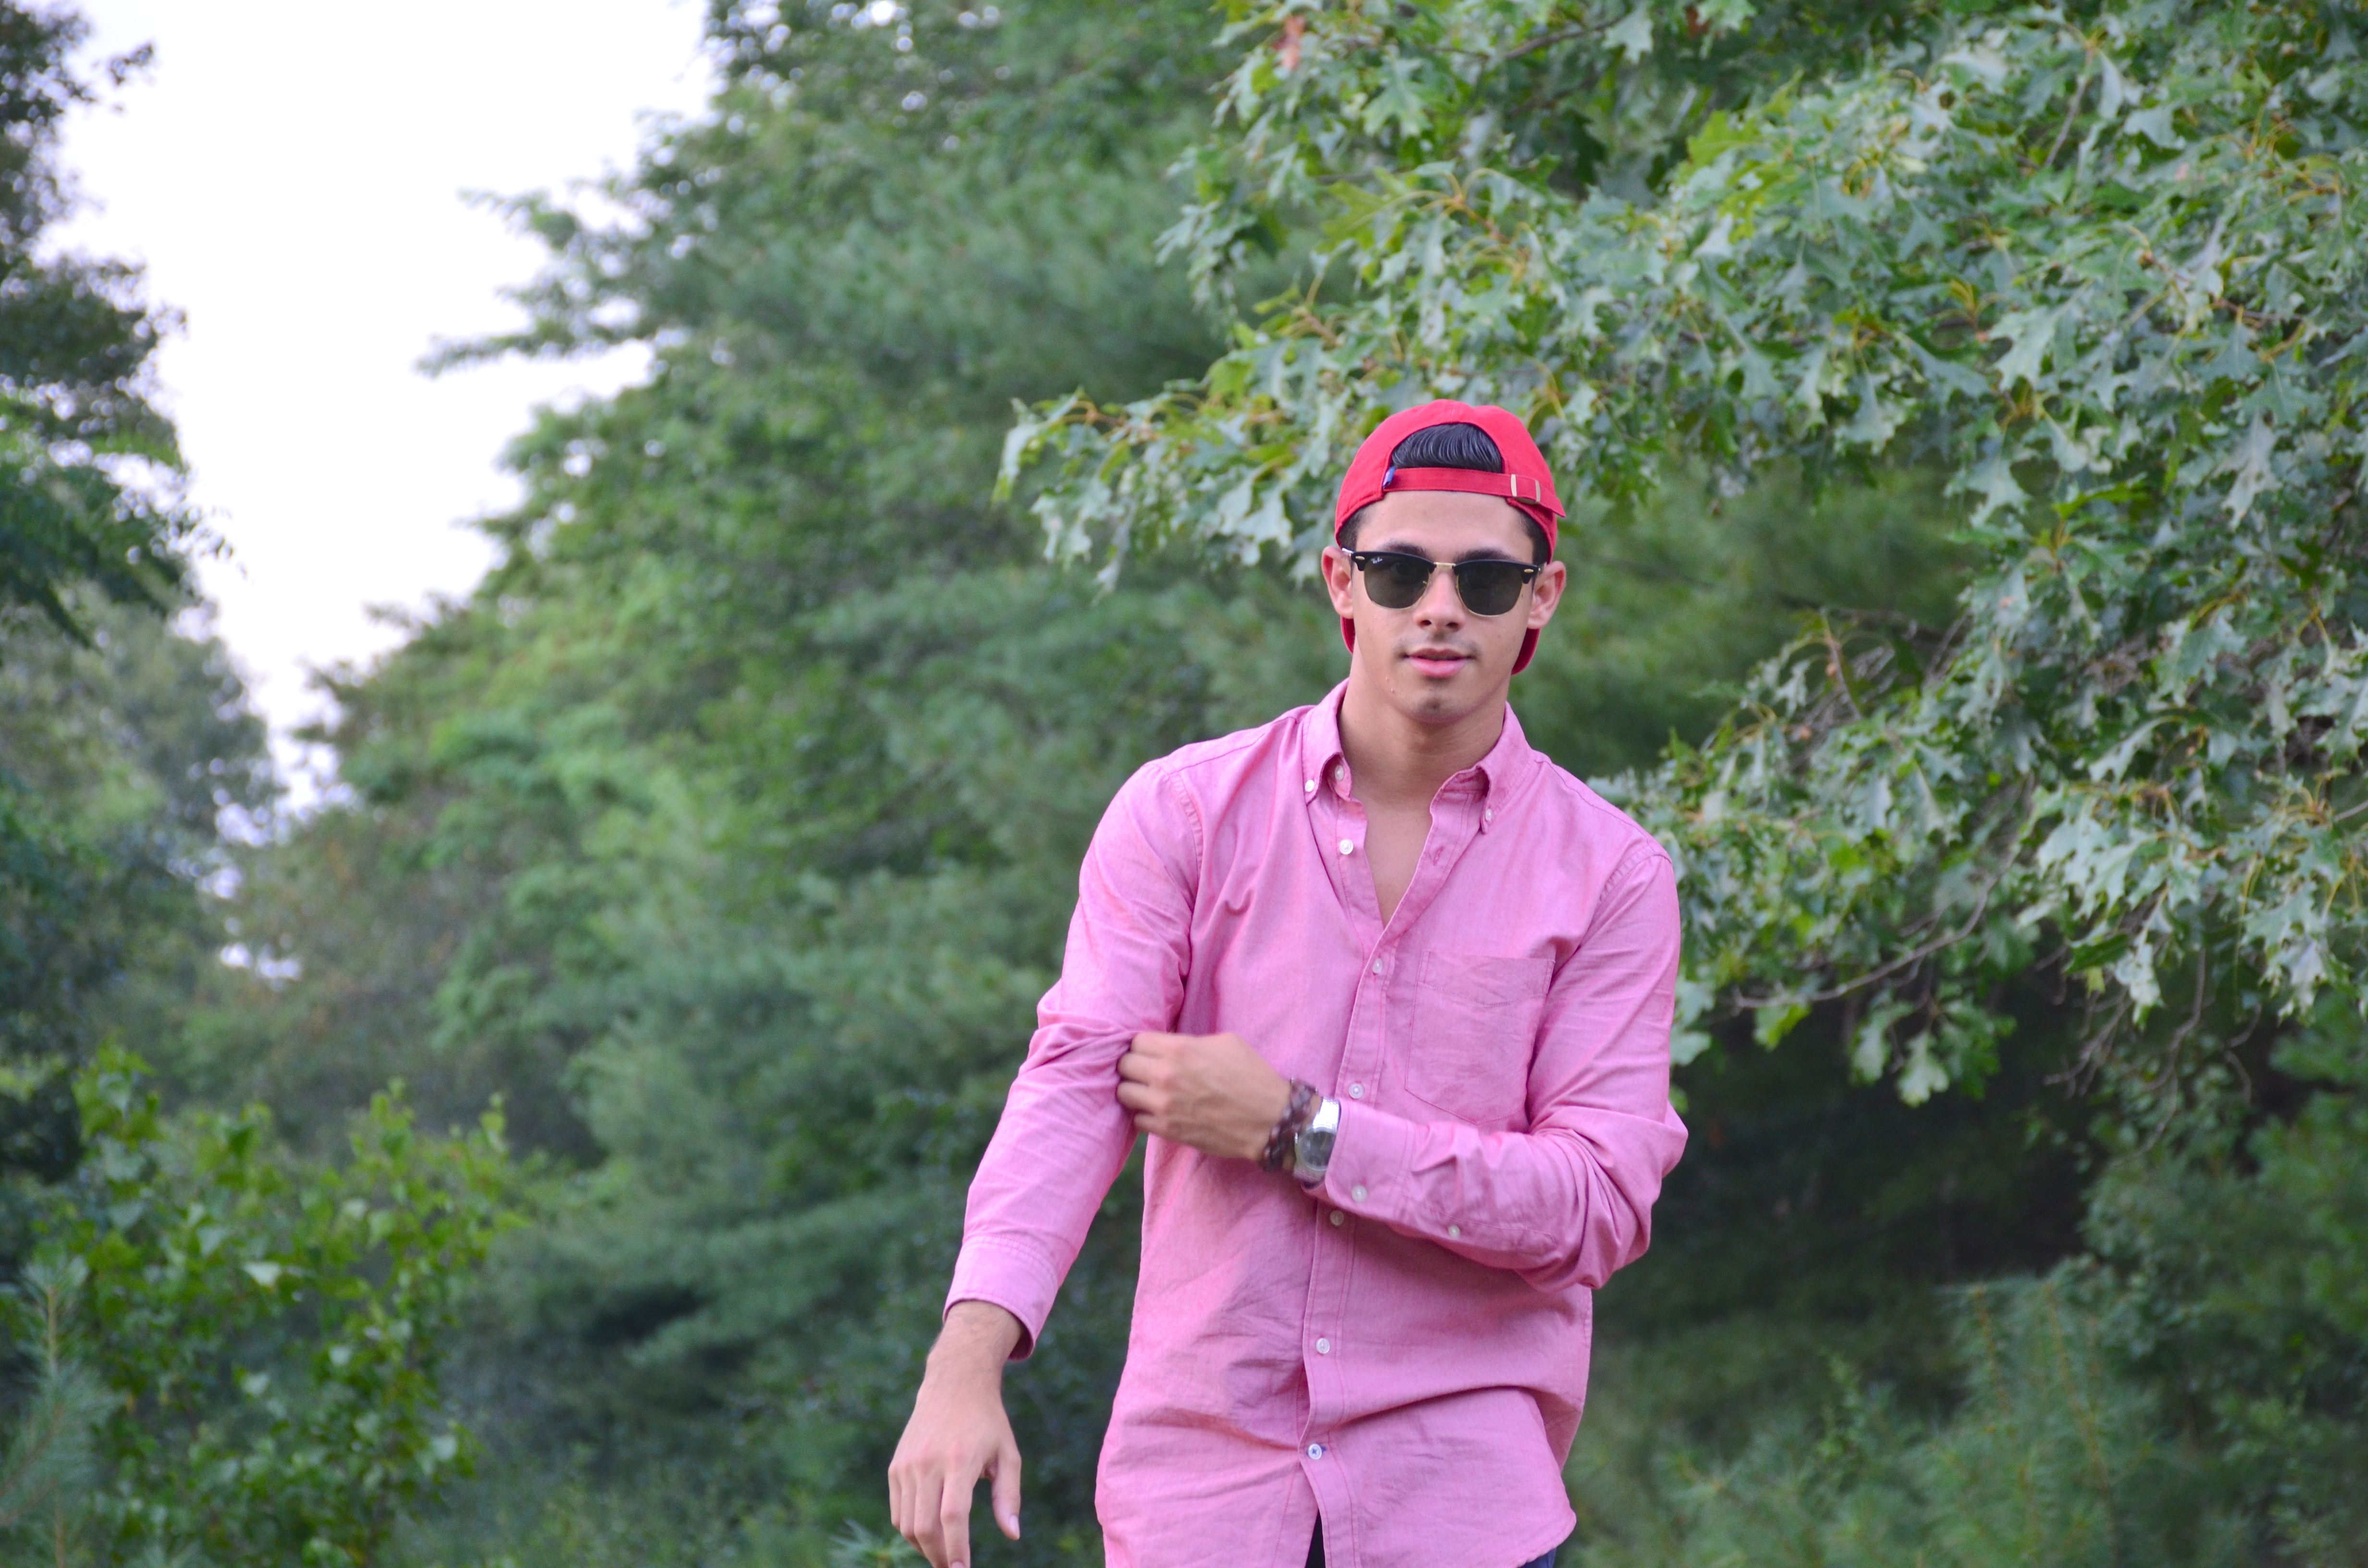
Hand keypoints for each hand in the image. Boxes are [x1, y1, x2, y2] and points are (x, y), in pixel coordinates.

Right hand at [889, 1301, 1025, 1567]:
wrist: (954, 1383)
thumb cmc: (987, 1422)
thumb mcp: (1008, 1454)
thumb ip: (1008, 1496)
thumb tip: (1012, 1535)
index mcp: (959, 1460)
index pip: (952, 1517)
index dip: (957, 1549)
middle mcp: (928, 1463)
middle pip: (925, 1527)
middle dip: (939, 1557)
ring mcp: (908, 1465)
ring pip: (907, 1524)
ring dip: (924, 1548)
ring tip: (944, 1554)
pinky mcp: (896, 1466)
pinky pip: (898, 1511)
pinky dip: (911, 1530)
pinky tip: (930, 1533)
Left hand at [1117, 1031, 1293, 1160]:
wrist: (1269, 1119)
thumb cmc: (1252, 1076)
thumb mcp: (1226, 1042)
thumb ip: (1190, 1041)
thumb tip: (1169, 1046)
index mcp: (1179, 1049)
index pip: (1136, 1041)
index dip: (1144, 1046)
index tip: (1152, 1052)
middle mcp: (1165, 1075)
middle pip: (1124, 1065)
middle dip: (1134, 1066)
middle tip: (1147, 1071)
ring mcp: (1163, 1105)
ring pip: (1123, 1093)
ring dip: (1135, 1091)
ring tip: (1150, 1091)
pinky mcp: (1167, 1130)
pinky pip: (1137, 1120)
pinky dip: (1145, 1115)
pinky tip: (1161, 1111)